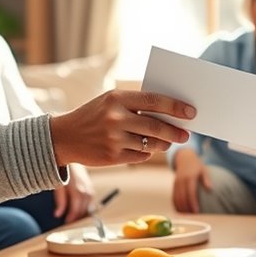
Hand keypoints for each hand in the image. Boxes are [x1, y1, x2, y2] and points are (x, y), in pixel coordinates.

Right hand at [50, 90, 194, 166]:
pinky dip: (146, 153)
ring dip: (163, 143)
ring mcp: (114, 139)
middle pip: (156, 126)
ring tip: (167, 141)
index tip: (191, 112)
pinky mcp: (112, 157)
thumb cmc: (93, 115)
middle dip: (175, 131)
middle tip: (186, 134)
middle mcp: (115, 118)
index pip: (154, 101)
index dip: (175, 107)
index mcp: (117, 99)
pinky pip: (141, 156)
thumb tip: (170, 113)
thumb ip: (136, 104)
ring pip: (151, 144)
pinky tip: (144, 148)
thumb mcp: (110, 101)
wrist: (64, 137)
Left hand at [52, 163, 93, 221]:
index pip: (77, 206)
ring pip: (89, 203)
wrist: (69, 151)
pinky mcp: (89, 183)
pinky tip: (81, 209)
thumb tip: (58, 214)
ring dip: (83, 211)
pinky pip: (90, 198)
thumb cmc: (60, 167)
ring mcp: (88, 184)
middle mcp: (85, 186)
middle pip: (84, 206)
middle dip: (78, 216)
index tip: (67, 222)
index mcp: (77, 187)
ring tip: (75, 218)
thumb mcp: (57, 183)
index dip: (73, 215)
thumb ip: (59, 199)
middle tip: (70, 223)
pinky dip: (86, 205)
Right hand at [172, 148, 210, 212]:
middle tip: (192, 217)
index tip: (197, 211)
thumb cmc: (197, 166)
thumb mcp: (204, 170)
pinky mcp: (174, 185)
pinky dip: (175, 205)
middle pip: (182, 197)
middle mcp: (181, 181)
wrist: (184, 158)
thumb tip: (210, 189)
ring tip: (187, 216)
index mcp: (190, 177)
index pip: (191, 192)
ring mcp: (176, 183)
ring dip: (181, 208)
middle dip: (186, 208)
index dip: (193, 203)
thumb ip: (206, 180)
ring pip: (176, 198)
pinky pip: (173, 197)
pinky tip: (180, 211)